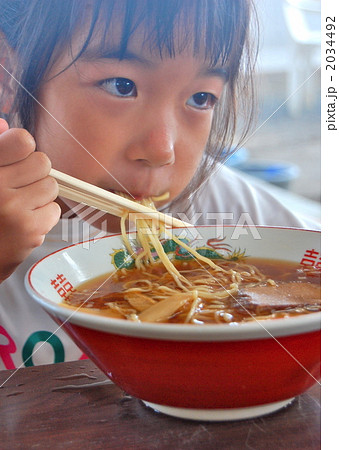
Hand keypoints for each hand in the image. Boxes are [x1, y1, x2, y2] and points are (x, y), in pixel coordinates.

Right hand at [0, 119, 60, 281]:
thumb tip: (3, 124)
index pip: (23, 140)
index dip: (22, 146)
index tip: (17, 155)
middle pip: (43, 163)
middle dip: (33, 173)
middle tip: (18, 185)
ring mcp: (15, 211)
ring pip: (51, 187)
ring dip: (39, 195)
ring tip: (18, 205)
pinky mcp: (29, 232)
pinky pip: (54, 211)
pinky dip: (42, 216)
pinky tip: (23, 221)